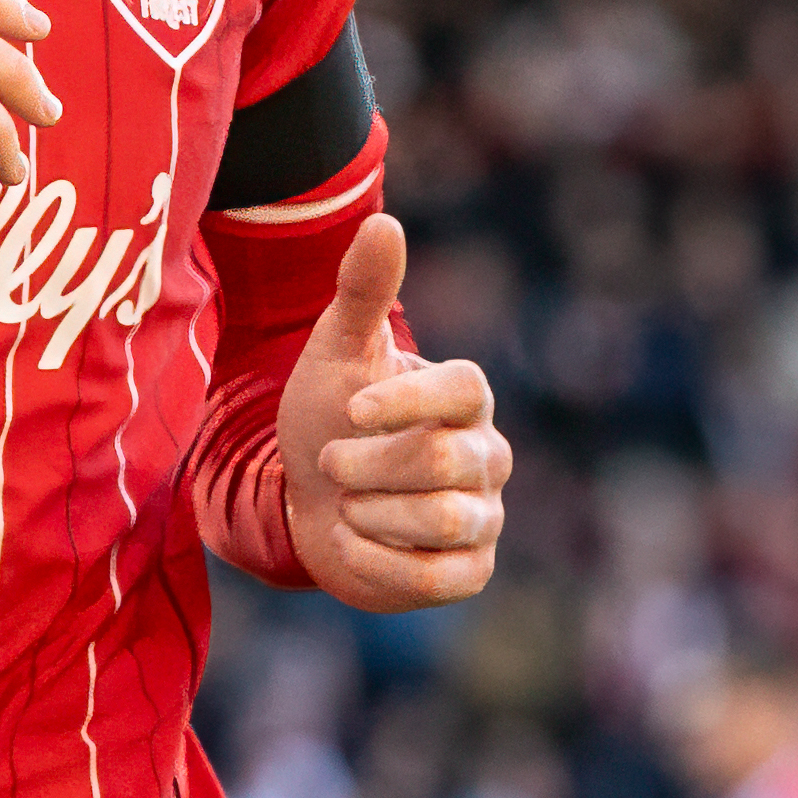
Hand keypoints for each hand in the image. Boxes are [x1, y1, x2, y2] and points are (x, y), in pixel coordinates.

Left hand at [277, 214, 507, 610]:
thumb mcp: (336, 352)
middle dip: (367, 464)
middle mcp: (488, 453)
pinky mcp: (471, 570)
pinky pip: (432, 576)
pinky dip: (375, 559)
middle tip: (328, 462)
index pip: (465, 389)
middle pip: (442, 459)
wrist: (309, 502)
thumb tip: (386, 221)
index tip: (350, 410)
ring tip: (343, 501)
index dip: (406, 401)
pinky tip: (352, 538)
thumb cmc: (330, 418)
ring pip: (441, 518)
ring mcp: (485, 514)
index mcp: (466, 396)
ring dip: (369, 511)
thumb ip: (362, 292)